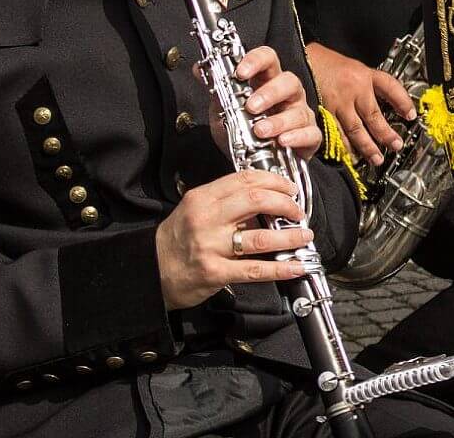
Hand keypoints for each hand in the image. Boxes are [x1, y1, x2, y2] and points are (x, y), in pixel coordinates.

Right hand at [156, 169, 313, 309]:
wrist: (149, 272)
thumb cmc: (177, 240)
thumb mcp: (196, 210)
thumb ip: (226, 203)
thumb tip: (266, 200)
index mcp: (203, 198)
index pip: (245, 179)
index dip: (274, 181)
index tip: (289, 188)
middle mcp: (207, 219)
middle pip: (256, 200)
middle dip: (285, 203)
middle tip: (297, 210)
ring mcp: (211, 246)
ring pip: (261, 237)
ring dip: (289, 236)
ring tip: (304, 235)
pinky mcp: (215, 272)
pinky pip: (255, 270)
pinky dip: (280, 268)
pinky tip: (296, 266)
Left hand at [207, 45, 321, 159]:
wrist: (253, 163)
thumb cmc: (244, 132)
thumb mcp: (224, 111)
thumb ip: (217, 91)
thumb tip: (198, 69)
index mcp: (267, 82)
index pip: (268, 59)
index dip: (256, 61)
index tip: (240, 72)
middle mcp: (288, 96)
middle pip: (289, 81)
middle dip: (270, 93)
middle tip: (251, 107)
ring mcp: (300, 115)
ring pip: (299, 110)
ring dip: (279, 121)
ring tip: (260, 131)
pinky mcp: (309, 137)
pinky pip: (311, 134)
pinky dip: (297, 137)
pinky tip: (283, 141)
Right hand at [305, 42, 416, 165]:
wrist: (302, 59)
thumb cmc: (327, 64)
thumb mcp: (354, 67)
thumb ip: (368, 84)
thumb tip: (386, 103)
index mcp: (364, 74)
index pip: (390, 86)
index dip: (403, 101)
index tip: (411, 115)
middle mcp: (353, 87)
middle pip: (373, 115)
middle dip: (386, 134)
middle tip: (396, 145)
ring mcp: (337, 101)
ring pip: (356, 128)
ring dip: (367, 146)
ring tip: (376, 158)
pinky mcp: (322, 112)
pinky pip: (336, 132)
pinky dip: (344, 146)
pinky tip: (350, 155)